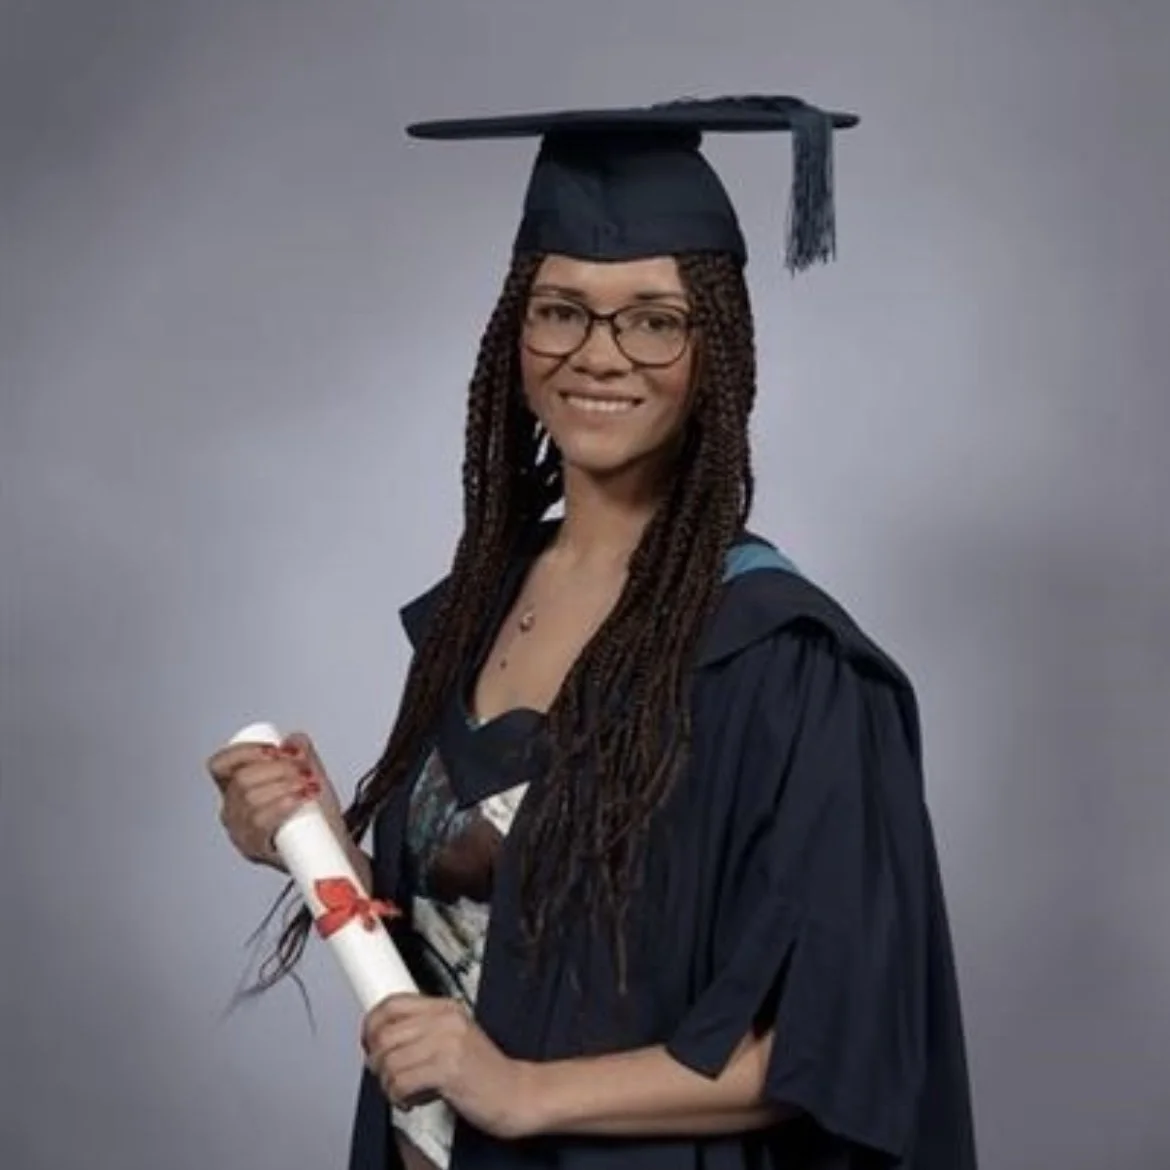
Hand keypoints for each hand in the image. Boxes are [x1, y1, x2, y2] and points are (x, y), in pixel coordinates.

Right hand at [206, 731, 345, 870]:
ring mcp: (241, 832)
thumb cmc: (315, 817)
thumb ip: (304, 754)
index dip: (244, 752)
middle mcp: (233, 811)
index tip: (274, 750)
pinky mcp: (254, 849)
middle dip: (278, 768)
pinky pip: (260, 824)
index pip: (221, 765)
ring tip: (307, 785)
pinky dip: (281, 806)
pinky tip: (298, 800)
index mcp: (235, 789)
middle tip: (304, 770)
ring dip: (283, 786)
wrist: (328, 849)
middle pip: (242, 781)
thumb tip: (295, 740)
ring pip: (251, 801)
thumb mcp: (309, 777)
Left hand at [362, 994, 536, 1139]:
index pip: (393, 1003)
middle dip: (377, 1060)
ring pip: (388, 1061)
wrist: (516, 1094)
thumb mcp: (455, 1039)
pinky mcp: (448, 1069)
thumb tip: (383, 1037)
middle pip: (384, 1032)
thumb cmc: (485, 1072)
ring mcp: (447, 1043)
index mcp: (447, 1008)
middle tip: (386, 1074)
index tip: (369, 1042)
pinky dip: (399, 1097)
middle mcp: (446, 1020)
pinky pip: (401, 1082)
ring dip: (389, 1084)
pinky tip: (413, 1100)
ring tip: (404, 1091)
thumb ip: (424, 1031)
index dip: (371, 1024)